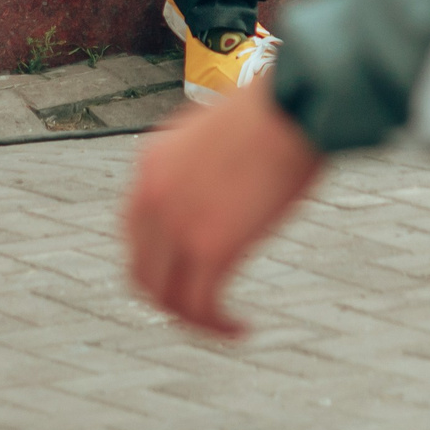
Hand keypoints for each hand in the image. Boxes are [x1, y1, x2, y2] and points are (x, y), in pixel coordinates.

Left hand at [124, 76, 324, 337]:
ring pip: (166, 296)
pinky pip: (201, 305)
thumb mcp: (218, 128)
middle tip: (201, 307)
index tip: (188, 270)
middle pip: (142, 270)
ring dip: (193, 317)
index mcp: (152, 162)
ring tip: (222, 324)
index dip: (159, 258)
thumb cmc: (274, 108)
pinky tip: (241, 327)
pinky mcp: (209, 247)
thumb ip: (203, 160)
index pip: (136, 229)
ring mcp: (176, 224)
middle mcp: (151, 195)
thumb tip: (221, 182)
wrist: (293, 102)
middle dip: (169, 295)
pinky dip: (217, 325)